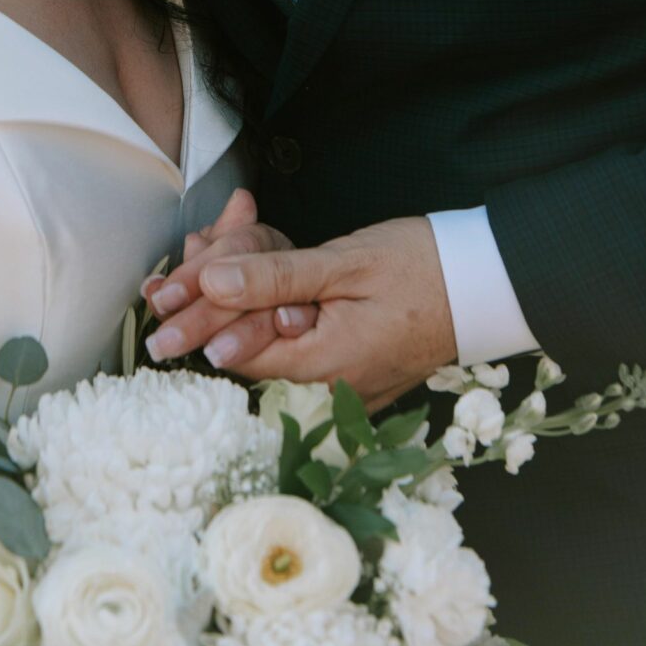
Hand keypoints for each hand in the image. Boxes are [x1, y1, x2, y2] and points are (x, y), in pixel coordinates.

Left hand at [148, 217, 457, 411]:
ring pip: (270, 343)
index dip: (194, 315)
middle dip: (205, 308)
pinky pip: (297, 344)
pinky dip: (270, 310)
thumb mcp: (344, 263)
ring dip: (236, 303)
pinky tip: (254, 274)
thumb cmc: (422, 266)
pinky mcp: (354, 369)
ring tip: (203, 259)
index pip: (236, 346)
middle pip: (246, 348)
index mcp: (323, 364)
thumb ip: (276, 276)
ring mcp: (343, 384)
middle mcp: (327, 386)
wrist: (490, 285)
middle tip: (161, 287)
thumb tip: (211, 283)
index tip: (154, 297)